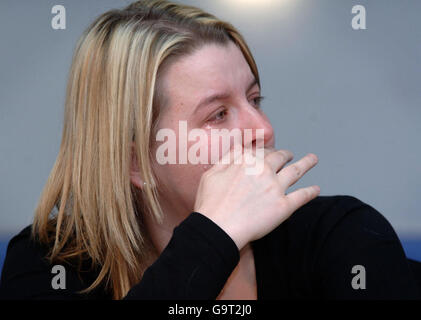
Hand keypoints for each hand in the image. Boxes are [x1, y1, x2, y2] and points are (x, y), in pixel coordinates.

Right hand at [193, 145, 319, 250]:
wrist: (218, 227)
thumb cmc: (211, 203)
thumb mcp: (212, 173)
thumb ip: (228, 158)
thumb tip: (239, 147)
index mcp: (247, 161)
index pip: (262, 151)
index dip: (268, 151)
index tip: (271, 152)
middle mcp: (264, 170)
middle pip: (281, 157)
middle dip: (286, 155)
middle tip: (290, 155)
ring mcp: (276, 187)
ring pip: (297, 171)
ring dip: (307, 163)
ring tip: (313, 159)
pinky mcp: (284, 206)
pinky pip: (302, 196)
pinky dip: (311, 192)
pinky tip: (316, 189)